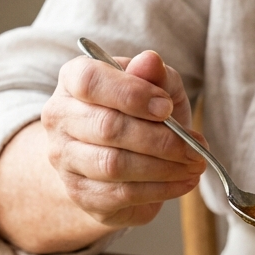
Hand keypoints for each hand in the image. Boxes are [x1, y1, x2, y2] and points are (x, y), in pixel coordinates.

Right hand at [42, 51, 205, 228]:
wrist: (117, 160)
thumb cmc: (139, 114)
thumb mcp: (156, 87)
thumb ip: (154, 74)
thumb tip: (150, 61)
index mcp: (73, 80)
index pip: (90, 81)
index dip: (131, 94)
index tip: (167, 107)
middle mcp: (59, 117)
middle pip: (107, 127)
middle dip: (160, 139)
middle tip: (196, 146)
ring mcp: (64, 158)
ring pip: (114, 164)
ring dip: (164, 167)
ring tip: (194, 165)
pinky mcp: (79, 192)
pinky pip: (121, 193)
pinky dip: (160, 189)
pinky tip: (183, 181)